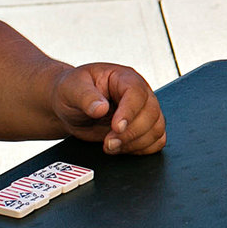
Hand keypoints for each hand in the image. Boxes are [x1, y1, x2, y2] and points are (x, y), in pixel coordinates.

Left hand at [51, 62, 165, 154]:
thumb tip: (101, 108)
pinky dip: (142, 149)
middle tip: (108, 142)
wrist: (70, 108)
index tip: (116, 127)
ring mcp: (142, 112)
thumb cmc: (71, 92)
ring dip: (135, 143)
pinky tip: (122, 148)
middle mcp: (138, 94)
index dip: (129, 112)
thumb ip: (85, 96)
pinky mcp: (143, 128)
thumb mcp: (71, 88)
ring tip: (111, 146)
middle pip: (151, 113)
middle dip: (130, 133)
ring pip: (156, 129)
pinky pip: (156, 140)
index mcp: (123, 78)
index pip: (137, 93)